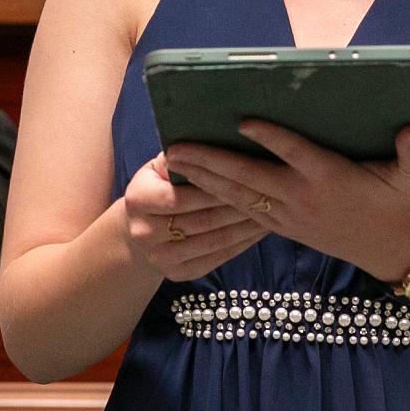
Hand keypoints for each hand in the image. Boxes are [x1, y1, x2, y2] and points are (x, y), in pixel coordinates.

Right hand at [119, 155, 266, 281]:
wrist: (139, 229)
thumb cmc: (158, 186)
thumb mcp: (160, 165)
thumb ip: (181, 155)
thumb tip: (209, 136)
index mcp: (138, 199)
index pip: (181, 195)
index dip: (215, 186)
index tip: (246, 175)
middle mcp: (145, 233)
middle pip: (203, 219)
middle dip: (239, 205)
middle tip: (270, 192)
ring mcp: (160, 258)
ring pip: (215, 240)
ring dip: (247, 225)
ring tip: (272, 208)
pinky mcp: (177, 274)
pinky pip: (218, 258)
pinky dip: (243, 243)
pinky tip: (261, 229)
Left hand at [168, 119, 409, 286]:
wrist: (392, 250)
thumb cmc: (400, 204)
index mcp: (329, 176)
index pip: (294, 153)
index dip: (269, 137)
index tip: (243, 121)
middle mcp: (302, 196)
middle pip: (249, 177)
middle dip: (211, 162)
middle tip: (176, 148)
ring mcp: (290, 215)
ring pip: (239, 196)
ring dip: (204, 180)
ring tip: (174, 164)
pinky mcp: (285, 227)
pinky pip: (245, 213)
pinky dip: (218, 200)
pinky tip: (197, 189)